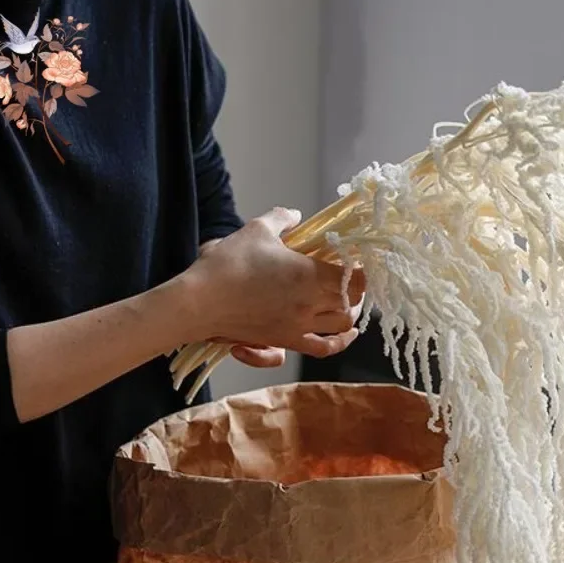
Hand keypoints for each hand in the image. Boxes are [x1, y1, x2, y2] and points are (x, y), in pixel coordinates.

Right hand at [182, 208, 364, 361]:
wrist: (201, 301)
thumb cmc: (228, 263)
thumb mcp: (257, 229)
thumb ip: (282, 219)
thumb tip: (297, 215)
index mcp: (309, 274)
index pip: (354, 278)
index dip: (362, 271)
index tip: (358, 262)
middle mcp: (310, 303)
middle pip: (352, 303)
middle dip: (357, 291)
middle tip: (352, 280)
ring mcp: (300, 326)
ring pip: (342, 325)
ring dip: (350, 314)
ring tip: (348, 302)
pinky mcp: (287, 341)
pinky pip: (323, 348)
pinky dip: (340, 343)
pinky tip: (345, 335)